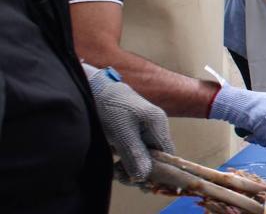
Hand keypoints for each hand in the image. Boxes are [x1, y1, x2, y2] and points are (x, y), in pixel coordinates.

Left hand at [84, 64, 173, 180]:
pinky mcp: (133, 131)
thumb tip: (144, 177)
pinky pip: (136, 150)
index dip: (158, 170)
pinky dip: (127, 159)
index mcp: (158, 124)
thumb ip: (134, 154)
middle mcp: (155, 127)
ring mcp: (145, 128)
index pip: (168, 154)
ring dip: (131, 165)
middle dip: (141, 169)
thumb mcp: (121, 132)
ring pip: (145, 155)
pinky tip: (115, 162)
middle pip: (157, 156)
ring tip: (116, 170)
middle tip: (122, 176)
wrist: (93, 88)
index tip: (140, 181)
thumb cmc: (109, 106)